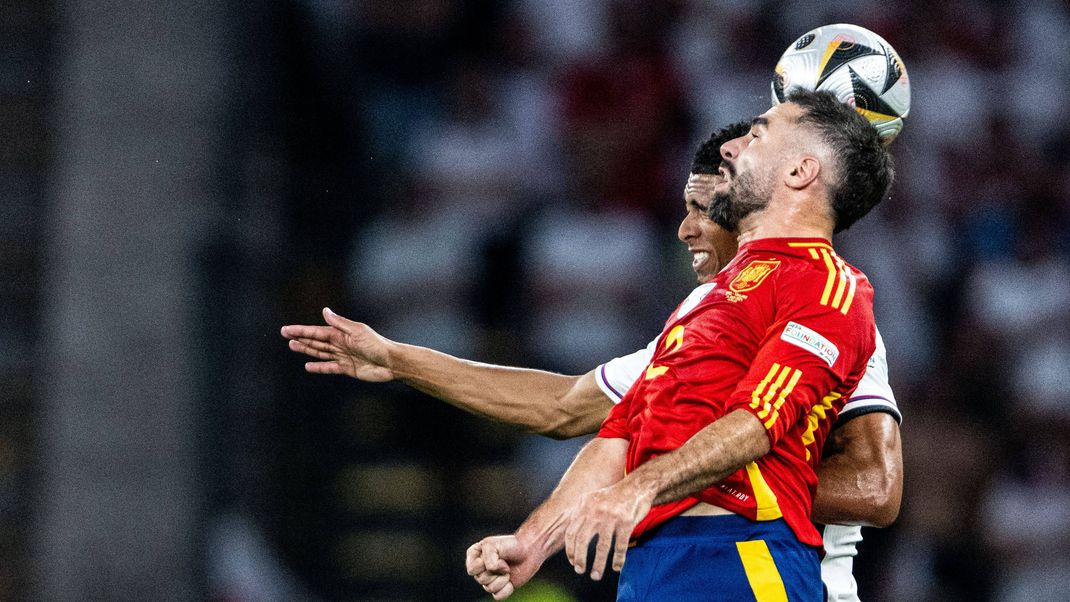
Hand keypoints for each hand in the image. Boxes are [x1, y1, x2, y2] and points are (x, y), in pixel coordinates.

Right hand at [280, 308, 395, 380]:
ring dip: (307, 350)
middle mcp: (340, 344)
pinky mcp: (347, 368)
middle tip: (285, 335)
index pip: (317, 331)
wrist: (390, 362)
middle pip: (316, 341)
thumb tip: (325, 311)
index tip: (287, 329)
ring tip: (292, 346)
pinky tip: (308, 366)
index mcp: (341, 333)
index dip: (301, 330)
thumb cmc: (376, 344)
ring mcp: (343, 356)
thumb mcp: (357, 331)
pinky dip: (319, 367)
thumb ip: (339, 323)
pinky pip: (329, 367)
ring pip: (320, 353)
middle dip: (301, 338)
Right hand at [466, 535, 542, 599]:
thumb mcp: (493, 545)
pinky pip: (498, 596)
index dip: (484, 563)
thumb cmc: (510, 545)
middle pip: (481, 579)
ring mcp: (489, 580)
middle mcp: (479, 570)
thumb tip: (494, 574)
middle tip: (505, 562)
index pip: (472, 569)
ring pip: (490, 588)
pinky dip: (507, 588)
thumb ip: (488, 560)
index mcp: (474, 556)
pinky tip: (511, 580)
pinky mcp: (500, 589)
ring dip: (503, 578)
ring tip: (508, 570)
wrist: (528, 551)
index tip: (496, 554)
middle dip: (496, 570)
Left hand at [564, 481, 653, 580]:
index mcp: (584, 506)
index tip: (572, 561)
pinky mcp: (626, 523)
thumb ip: (581, 513)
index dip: (570, 549)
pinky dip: (618, 559)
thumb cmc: (614, 497)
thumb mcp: (593, 499)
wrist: (637, 486)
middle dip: (579, 559)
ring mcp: (611, 517)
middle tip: (579, 570)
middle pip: (582, 540)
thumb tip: (570, 537)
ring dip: (598, 564)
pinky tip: (616, 567)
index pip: (571, 532)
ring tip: (596, 575)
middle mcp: (595, 511)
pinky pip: (620, 546)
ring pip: (602, 547)